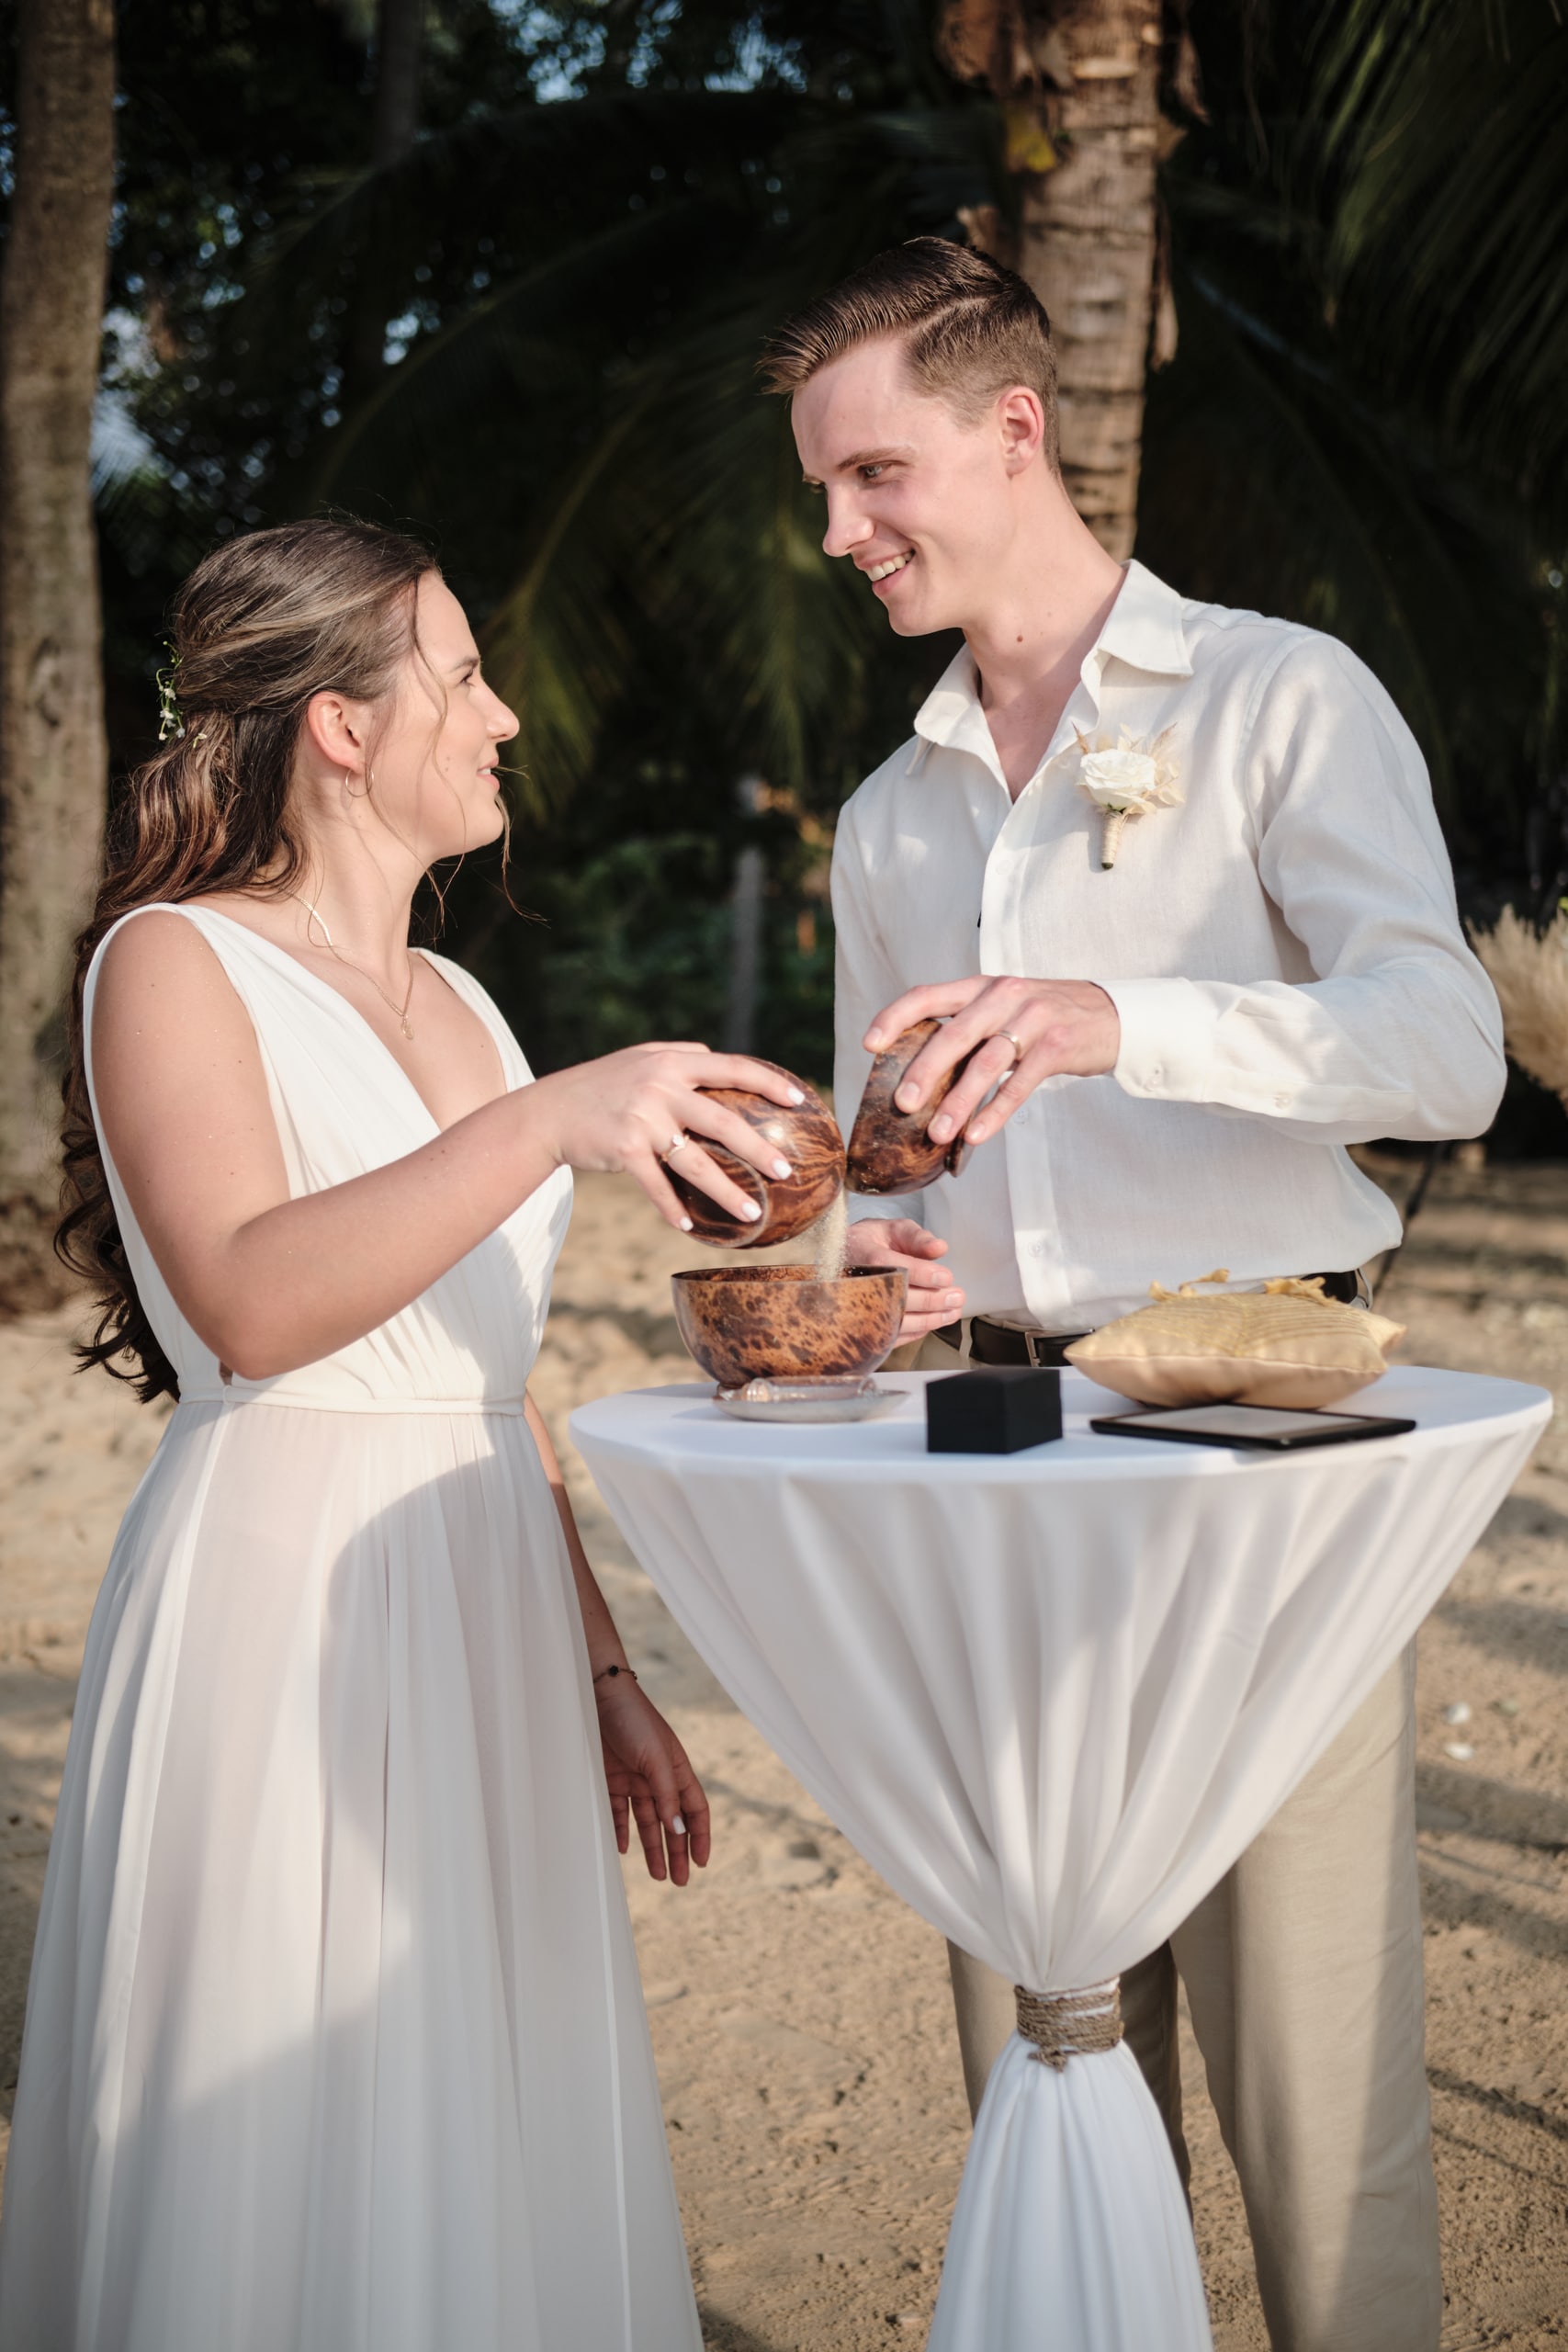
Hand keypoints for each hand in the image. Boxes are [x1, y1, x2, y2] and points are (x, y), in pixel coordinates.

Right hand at [531, 1043, 805, 1233]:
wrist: (548, 1112)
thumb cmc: (599, 1087)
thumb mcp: (638, 1059)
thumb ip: (678, 1056)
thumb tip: (715, 1056)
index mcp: (671, 1062)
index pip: (732, 1067)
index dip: (769, 1082)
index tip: (799, 1100)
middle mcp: (660, 1087)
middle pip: (724, 1122)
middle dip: (759, 1150)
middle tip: (787, 1172)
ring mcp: (642, 1118)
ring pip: (696, 1163)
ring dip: (727, 1193)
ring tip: (752, 1214)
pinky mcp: (624, 1149)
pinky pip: (657, 1186)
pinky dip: (672, 1210)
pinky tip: (689, 1228)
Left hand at [595, 1672, 711, 1885]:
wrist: (598, 1696)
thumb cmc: (633, 1720)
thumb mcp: (655, 1758)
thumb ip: (667, 1794)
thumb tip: (678, 1830)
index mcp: (676, 1769)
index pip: (694, 1809)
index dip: (699, 1835)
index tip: (700, 1863)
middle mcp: (657, 1777)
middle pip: (671, 1821)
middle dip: (677, 1851)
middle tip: (679, 1881)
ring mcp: (633, 1779)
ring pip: (646, 1821)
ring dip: (651, 1847)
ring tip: (657, 1874)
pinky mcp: (610, 1778)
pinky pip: (618, 1812)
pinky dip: (621, 1830)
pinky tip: (622, 1849)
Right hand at [845, 1215, 964, 1343]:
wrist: (839, 1259)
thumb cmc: (870, 1242)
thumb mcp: (892, 1228)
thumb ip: (916, 1237)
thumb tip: (940, 1248)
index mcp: (866, 1257)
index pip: (897, 1270)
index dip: (924, 1275)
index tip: (947, 1277)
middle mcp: (860, 1286)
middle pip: (899, 1299)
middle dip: (932, 1300)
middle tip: (957, 1297)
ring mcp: (860, 1308)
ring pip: (896, 1322)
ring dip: (930, 1319)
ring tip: (953, 1312)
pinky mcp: (863, 1325)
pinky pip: (891, 1336)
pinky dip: (915, 1332)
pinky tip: (933, 1323)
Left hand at [865, 977, 1119, 1147]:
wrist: (1111, 1015)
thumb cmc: (1044, 1019)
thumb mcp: (1003, 1010)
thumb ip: (967, 1029)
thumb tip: (918, 1076)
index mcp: (981, 987)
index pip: (928, 995)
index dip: (894, 1018)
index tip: (869, 1045)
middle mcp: (1003, 995)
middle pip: (954, 1034)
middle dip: (923, 1071)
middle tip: (901, 1105)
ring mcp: (1033, 1018)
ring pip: (986, 1063)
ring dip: (958, 1102)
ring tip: (937, 1133)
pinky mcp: (1058, 1045)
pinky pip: (1019, 1084)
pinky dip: (995, 1112)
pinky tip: (975, 1136)